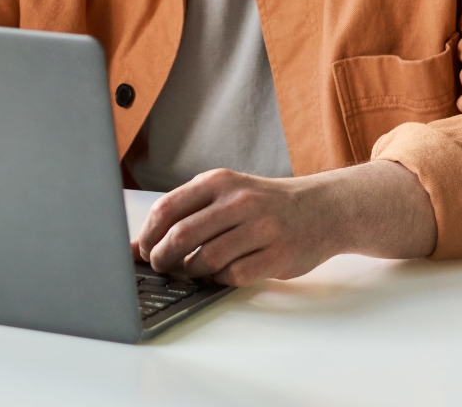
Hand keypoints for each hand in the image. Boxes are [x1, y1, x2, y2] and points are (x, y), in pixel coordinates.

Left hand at [133, 160, 436, 286]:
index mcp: (220, 181)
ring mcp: (260, 228)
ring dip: (192, 272)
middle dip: (162, 257)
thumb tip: (142, 241)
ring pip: (207, 259)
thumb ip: (190, 210)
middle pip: (182, 235)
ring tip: (191, 271)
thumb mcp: (228, 191)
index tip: (140, 250)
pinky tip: (222, 274)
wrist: (321, 208)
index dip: (148, 234)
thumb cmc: (265, 203)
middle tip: (159, 267)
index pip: (169, 208)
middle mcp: (239, 201)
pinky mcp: (277, 255)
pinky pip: (235, 275)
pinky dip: (221, 280)